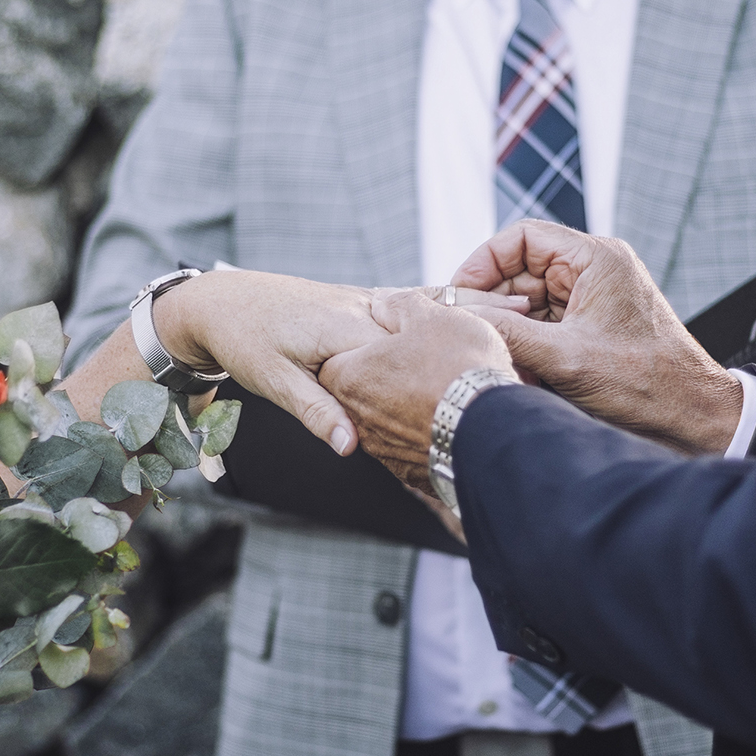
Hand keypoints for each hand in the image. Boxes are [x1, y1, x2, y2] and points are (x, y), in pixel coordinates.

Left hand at [142, 270, 386, 453]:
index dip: (402, 397)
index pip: (402, 365)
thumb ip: (318, 413)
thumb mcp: (277, 383)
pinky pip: (388, 325)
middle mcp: (361, 306)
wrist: (220, 302)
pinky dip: (392, 346)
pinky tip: (388, 367)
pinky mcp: (355, 300)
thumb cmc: (242, 339)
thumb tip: (351, 445)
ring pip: (402, 337)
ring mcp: (360, 299)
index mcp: (347, 326)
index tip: (395, 423)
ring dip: (401, 364)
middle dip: (406, 382)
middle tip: (396, 417)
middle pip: (407, 351)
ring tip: (393, 394)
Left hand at [148, 272, 520, 456]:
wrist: (222, 307)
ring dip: (471, 315)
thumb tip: (348, 448)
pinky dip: (446, 314)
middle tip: (532, 314)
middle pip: (433, 317)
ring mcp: (367, 317)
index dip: (463, 331)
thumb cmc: (248, 342)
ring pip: (428, 314)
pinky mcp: (364, 317)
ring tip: (518, 316)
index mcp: (349, 332)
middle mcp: (364, 320)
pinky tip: (474, 322)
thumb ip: (318, 410)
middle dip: (481, 318)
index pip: (414, 333)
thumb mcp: (275, 378)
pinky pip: (413, 314)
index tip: (511, 334)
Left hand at [320, 291, 518, 493]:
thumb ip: (399, 306)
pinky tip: (451, 418)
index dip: (365, 343)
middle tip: (421, 361)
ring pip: (388, 420)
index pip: (337, 357)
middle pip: (363, 390)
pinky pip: (412, 446)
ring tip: (442, 389)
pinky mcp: (411, 473)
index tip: (391, 340)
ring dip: (408, 406)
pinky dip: (426, 432)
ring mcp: (384, 450)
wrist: (495, 429)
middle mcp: (358, 419)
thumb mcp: (430, 316)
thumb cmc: (458, 365)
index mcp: (350, 376)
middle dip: (387, 376)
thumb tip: (385, 305)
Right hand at [452, 221, 743, 455]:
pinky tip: (521, 372)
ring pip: (530, 301)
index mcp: (596, 258)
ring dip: (511, 330)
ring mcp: (595, 298)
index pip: (522, 238)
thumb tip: (460, 320)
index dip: (483, 263)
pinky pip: (547, 324)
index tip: (458, 295)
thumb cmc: (645, 384)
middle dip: (494, 304)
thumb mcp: (565, 358)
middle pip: (522, 271)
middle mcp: (596, 271)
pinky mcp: (594, 326)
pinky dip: (529, 345)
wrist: (691, 418)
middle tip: (471, 334)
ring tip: (500, 360)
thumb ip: (508, 334)